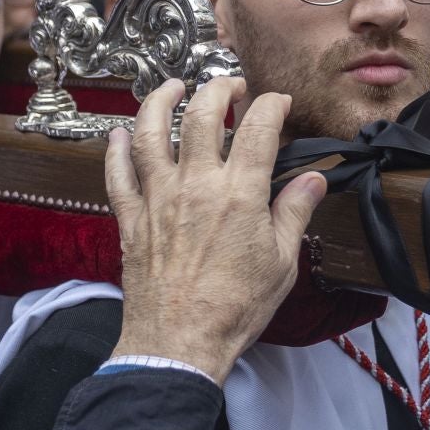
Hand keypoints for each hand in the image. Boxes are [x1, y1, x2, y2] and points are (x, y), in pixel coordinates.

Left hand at [106, 78, 326, 384]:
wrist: (180, 342)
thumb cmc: (233, 310)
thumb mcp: (281, 263)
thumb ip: (293, 213)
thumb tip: (312, 180)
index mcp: (240, 194)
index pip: (259, 128)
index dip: (272, 105)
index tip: (279, 103)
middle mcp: (196, 186)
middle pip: (203, 115)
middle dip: (220, 90)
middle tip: (231, 87)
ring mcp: (158, 199)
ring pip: (152, 132)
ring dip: (161, 101)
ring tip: (172, 87)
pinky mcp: (132, 219)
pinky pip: (118, 175)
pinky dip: (116, 150)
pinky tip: (119, 135)